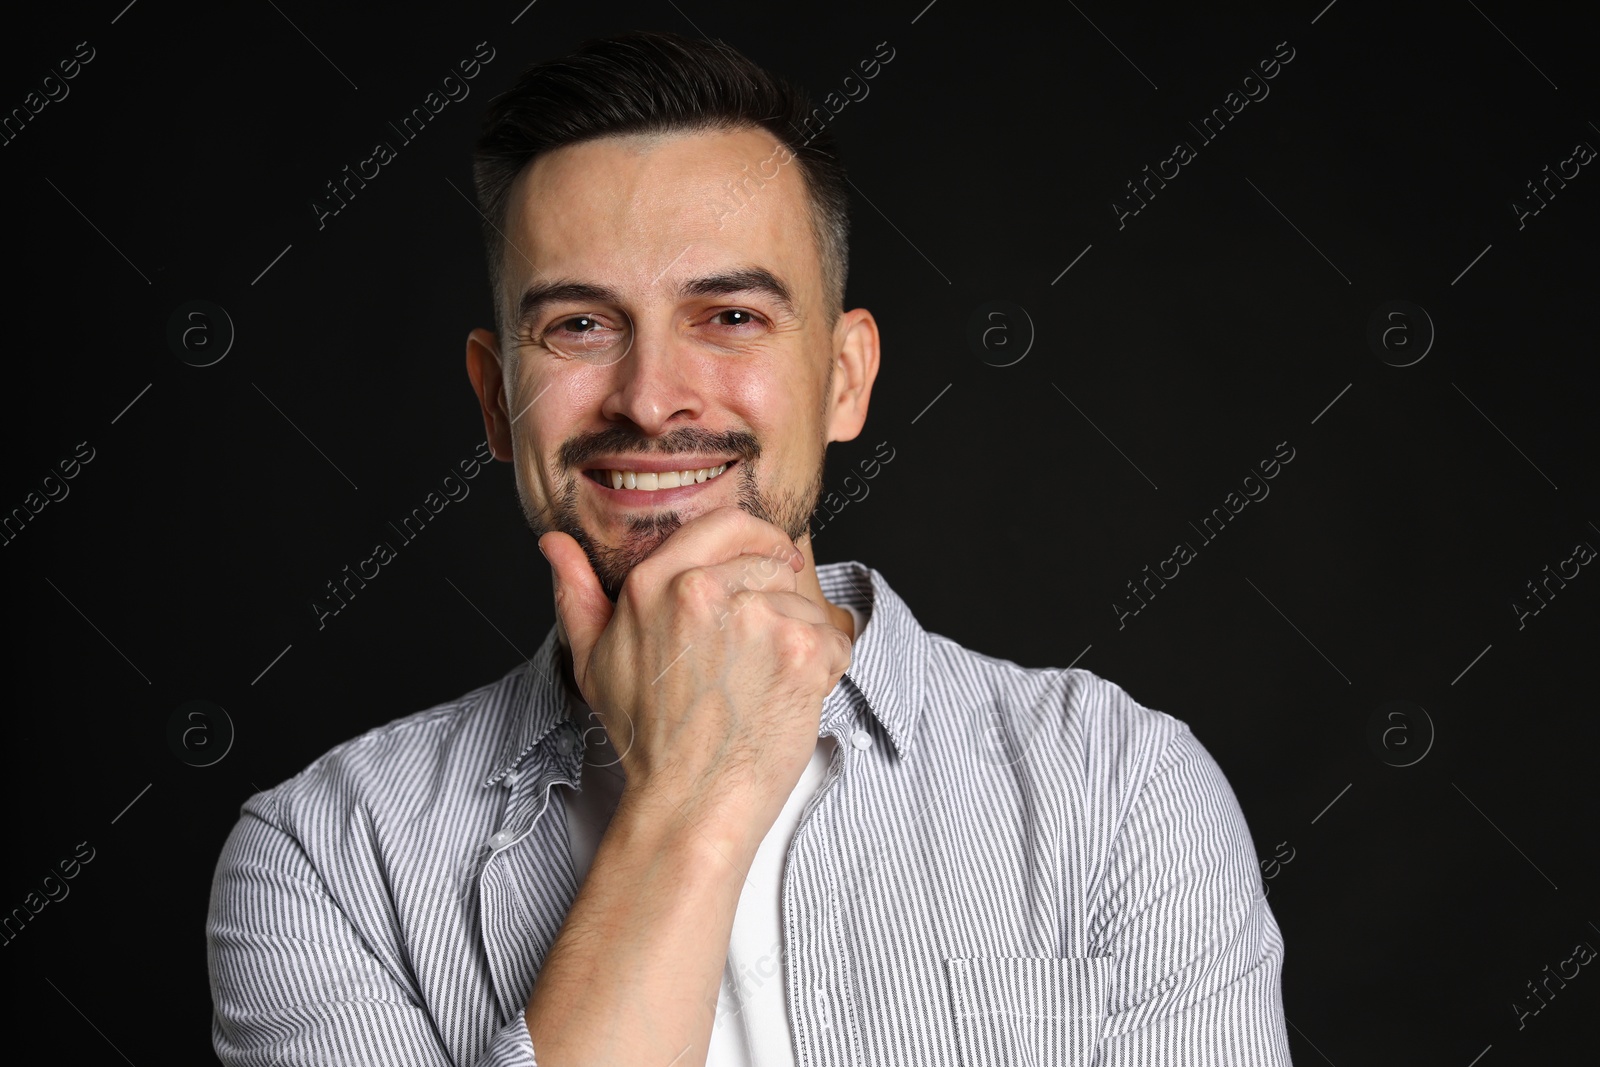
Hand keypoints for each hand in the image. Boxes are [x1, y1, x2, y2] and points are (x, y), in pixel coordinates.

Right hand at [539, 506, 851, 857]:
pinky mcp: (801, 650)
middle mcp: (705, 590)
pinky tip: (787, 699)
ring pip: (805, 604)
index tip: (772, 558)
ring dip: (798, 641)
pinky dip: (824, 669)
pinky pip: (835, 639)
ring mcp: (757, 618)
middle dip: (776, 604)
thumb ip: (577, 595)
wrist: (689, 804)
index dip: (758, 538)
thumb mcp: (594, 662)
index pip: (727, 523)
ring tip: (762, 687)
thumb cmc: (647, 738)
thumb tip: (556, 545)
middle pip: (773, 566)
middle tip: (758, 656)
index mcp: (655, 583)